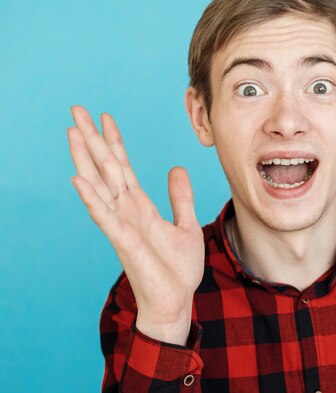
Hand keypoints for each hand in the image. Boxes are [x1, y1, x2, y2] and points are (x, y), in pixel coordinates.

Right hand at [68, 106, 203, 344]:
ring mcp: (122, 226)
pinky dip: (92, 198)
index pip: (123, 167)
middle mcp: (126, 211)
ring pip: (99, 186)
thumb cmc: (177, 269)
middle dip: (92, 140)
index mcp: (140, 206)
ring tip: (72, 134)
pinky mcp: (125, 243)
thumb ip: (180, 198)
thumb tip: (176, 168)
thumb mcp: (186, 225)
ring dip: (85, 159)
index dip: (115, 142)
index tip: (105, 117)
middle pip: (105, 169)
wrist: (177, 301)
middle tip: (76, 111)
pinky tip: (78, 180)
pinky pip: (105, 217)